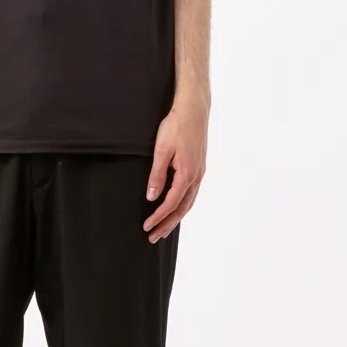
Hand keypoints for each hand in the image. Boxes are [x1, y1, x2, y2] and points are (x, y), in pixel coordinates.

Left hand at [143, 100, 208, 241]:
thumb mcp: (162, 150)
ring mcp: (199, 172)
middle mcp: (196, 177)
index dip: (158, 217)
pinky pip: (191, 193)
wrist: (194, 109)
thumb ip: (157, 175)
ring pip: (188, 202)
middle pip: (182, 209)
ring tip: (164, 228)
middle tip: (154, 237)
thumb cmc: (176, 126)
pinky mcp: (199, 167)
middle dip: (167, 225)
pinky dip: (183, 205)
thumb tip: (152, 197)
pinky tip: (176, 207)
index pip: (170, 204)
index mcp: (187, 174)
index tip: (146, 227)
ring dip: (176, 217)